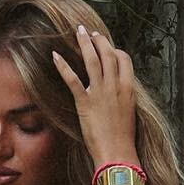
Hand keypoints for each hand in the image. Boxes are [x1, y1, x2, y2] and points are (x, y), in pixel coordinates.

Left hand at [51, 24, 138, 170]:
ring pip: (92, 60)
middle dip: (99, 40)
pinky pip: (73, 79)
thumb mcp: (128, 113)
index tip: (107, 46)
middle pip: (108, 54)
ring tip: (78, 32)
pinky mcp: (85, 103)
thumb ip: (122, 98)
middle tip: (89, 32)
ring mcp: (100, 93)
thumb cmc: (123, 139)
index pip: (124, 59)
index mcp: (128, 88)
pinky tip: (55, 56)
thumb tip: (117, 94)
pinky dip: (63, 66)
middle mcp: (115, 86)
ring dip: (84, 43)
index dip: (115, 50)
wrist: (118, 153)